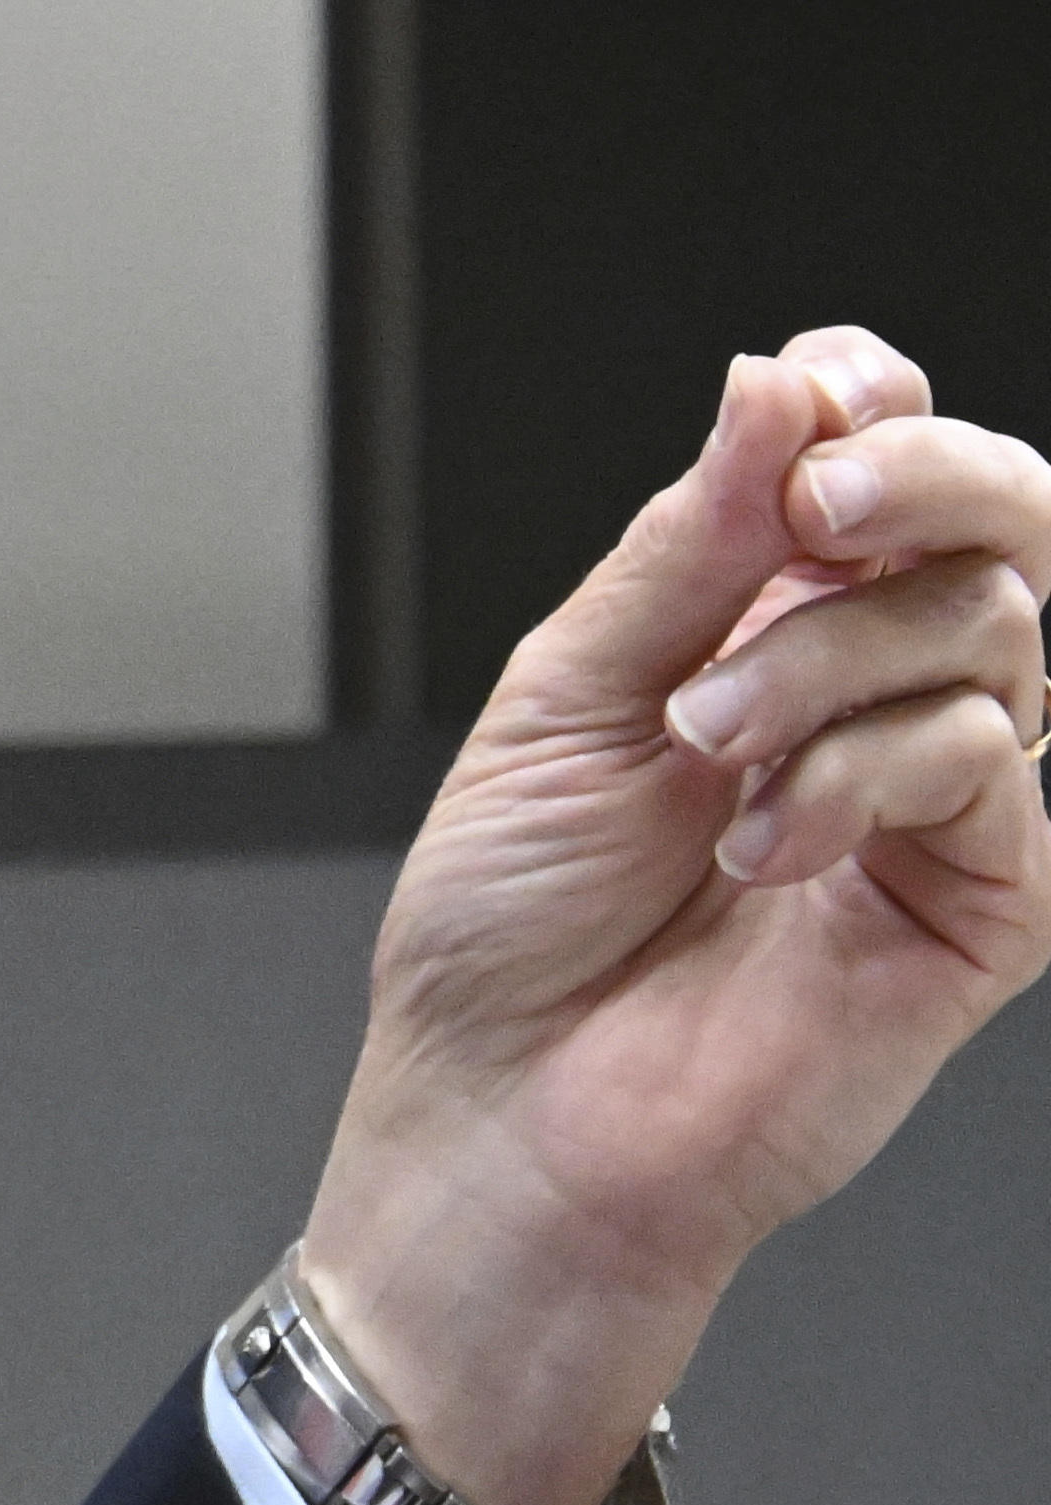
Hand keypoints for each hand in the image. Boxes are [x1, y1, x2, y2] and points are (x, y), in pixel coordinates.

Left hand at [301, 331, 1050, 1504]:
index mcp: (758, 621)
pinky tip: (766, 847)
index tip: (815, 396)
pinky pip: (984, 761)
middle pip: (995, 516)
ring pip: (992, 623)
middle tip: (813, 513)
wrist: (509, 1112)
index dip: (869, 400)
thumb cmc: (509, 929)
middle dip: (917, 476)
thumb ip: (680, 551)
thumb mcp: (564, 695)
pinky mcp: (985, 899)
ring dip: (825, 659)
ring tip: (705, 747)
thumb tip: (770, 391)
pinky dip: (861, 776)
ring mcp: (939, 792)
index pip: (874, 459)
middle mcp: (867, 688)